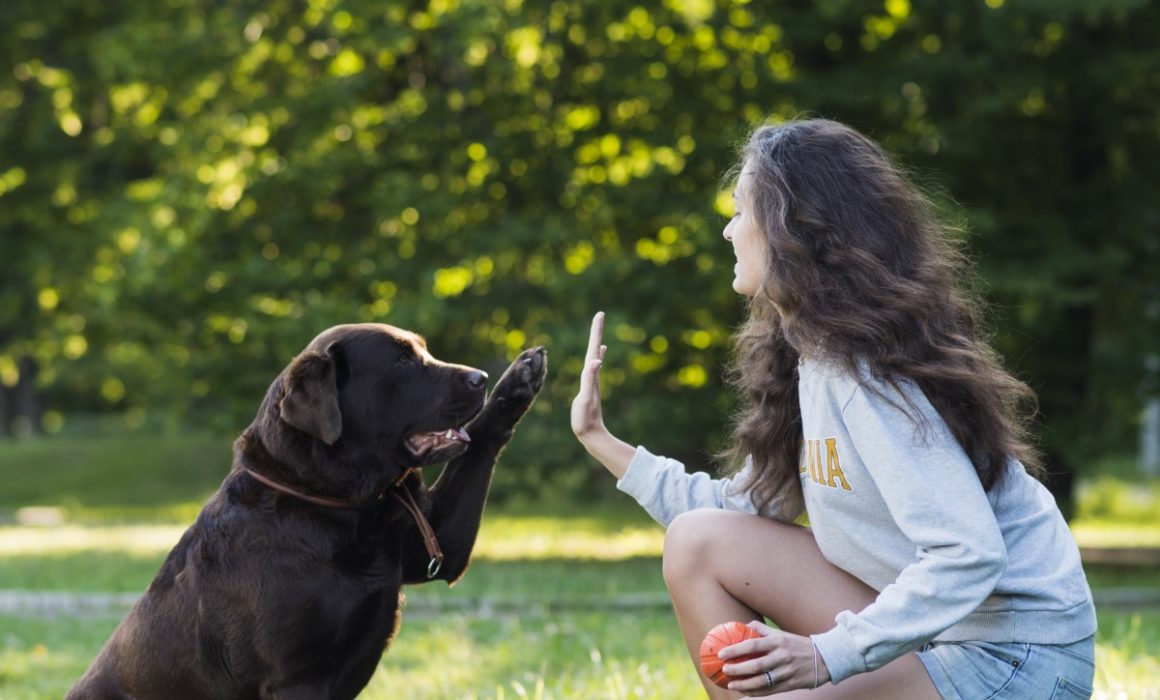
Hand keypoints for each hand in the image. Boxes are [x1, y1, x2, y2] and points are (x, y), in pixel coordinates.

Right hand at [570, 311, 607, 441]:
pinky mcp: (590, 388)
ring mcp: (592, 382)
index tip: (600, 314)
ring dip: (595, 344)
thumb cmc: (585, 419)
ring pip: (594, 357)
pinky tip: (598, 358)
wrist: (592, 435)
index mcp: (591, 375)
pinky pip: (593, 368)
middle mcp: (593, 375)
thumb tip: (597, 360)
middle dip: (596, 332)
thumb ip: (590, 380)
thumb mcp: (586, 398)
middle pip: (594, 349)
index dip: (596, 332)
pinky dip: (596, 358)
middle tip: (600, 316)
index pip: (593, 348)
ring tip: (598, 335)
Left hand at [720, 621, 829, 695]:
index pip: (753, 645)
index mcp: (778, 642)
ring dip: (744, 684)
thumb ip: (762, 630)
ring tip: (731, 684)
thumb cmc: (797, 645)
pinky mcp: (791, 684)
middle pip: (756, 665)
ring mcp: (787, 672)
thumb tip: (742, 626)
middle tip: (725, 670)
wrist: (825, 659)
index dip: (735, 650)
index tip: (721, 654)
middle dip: (737, 669)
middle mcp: (782, 656)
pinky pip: (769, 690)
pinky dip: (755, 692)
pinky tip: (744, 691)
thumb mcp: (782, 634)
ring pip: (762, 681)